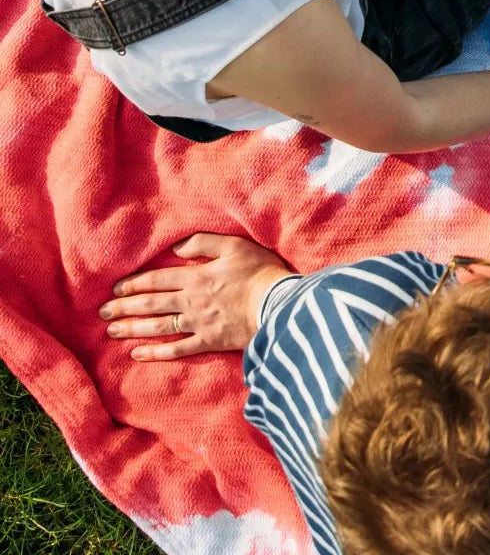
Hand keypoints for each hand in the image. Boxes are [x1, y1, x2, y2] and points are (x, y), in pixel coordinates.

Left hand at [98, 235, 291, 361]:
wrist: (278, 303)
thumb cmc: (259, 272)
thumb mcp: (235, 246)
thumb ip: (204, 243)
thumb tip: (177, 247)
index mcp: (195, 277)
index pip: (157, 280)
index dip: (134, 284)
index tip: (115, 289)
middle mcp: (190, 301)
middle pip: (151, 304)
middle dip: (124, 307)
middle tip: (102, 312)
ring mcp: (197, 324)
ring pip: (158, 326)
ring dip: (132, 328)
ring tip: (112, 330)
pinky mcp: (208, 341)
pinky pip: (177, 349)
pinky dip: (156, 352)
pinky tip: (138, 354)